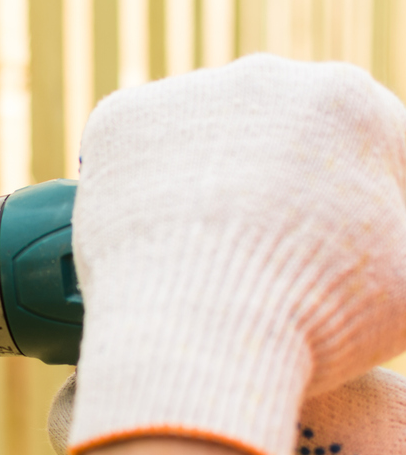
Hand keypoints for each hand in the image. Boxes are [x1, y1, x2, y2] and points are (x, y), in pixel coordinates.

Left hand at [69, 53, 405, 454]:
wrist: (196, 335)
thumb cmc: (314, 320)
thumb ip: (398, 242)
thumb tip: (379, 237)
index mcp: (350, 104)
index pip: (347, 149)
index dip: (332, 212)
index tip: (310, 260)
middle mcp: (268, 79)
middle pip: (266, 141)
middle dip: (263, 194)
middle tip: (246, 263)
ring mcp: (186, 94)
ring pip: (195, 143)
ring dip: (197, 186)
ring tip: (193, 259)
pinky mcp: (117, 121)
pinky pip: (129, 153)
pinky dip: (132, 190)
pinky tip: (144, 239)